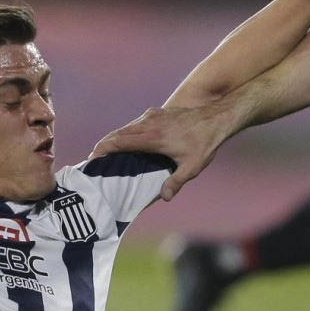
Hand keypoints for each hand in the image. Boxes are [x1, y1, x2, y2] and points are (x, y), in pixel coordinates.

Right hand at [92, 102, 240, 201]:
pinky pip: (135, 124)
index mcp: (153, 136)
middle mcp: (149, 123)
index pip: (120, 141)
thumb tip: (164, 197)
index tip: (92, 158)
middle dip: (104, 145)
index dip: (103, 149)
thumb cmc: (205, 143)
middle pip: (118, 133)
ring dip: (115, 139)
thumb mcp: (192, 166)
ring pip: (126, 127)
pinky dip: (126, 133)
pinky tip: (126, 144)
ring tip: (106, 155)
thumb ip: (176, 182)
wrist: (216, 117)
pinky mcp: (157, 113)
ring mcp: (152, 115)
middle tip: (94, 161)